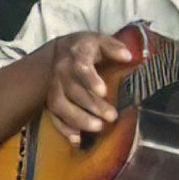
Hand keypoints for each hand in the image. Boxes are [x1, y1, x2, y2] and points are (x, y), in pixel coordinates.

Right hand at [45, 31, 134, 145]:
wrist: (59, 52)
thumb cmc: (85, 49)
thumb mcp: (99, 41)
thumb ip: (113, 47)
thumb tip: (128, 56)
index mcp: (76, 56)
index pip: (81, 67)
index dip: (91, 79)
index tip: (103, 91)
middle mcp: (62, 72)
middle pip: (73, 90)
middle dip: (92, 105)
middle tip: (111, 116)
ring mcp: (54, 87)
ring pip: (60, 105)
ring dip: (78, 118)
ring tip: (97, 128)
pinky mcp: (50, 100)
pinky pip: (53, 116)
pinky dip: (64, 128)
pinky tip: (77, 139)